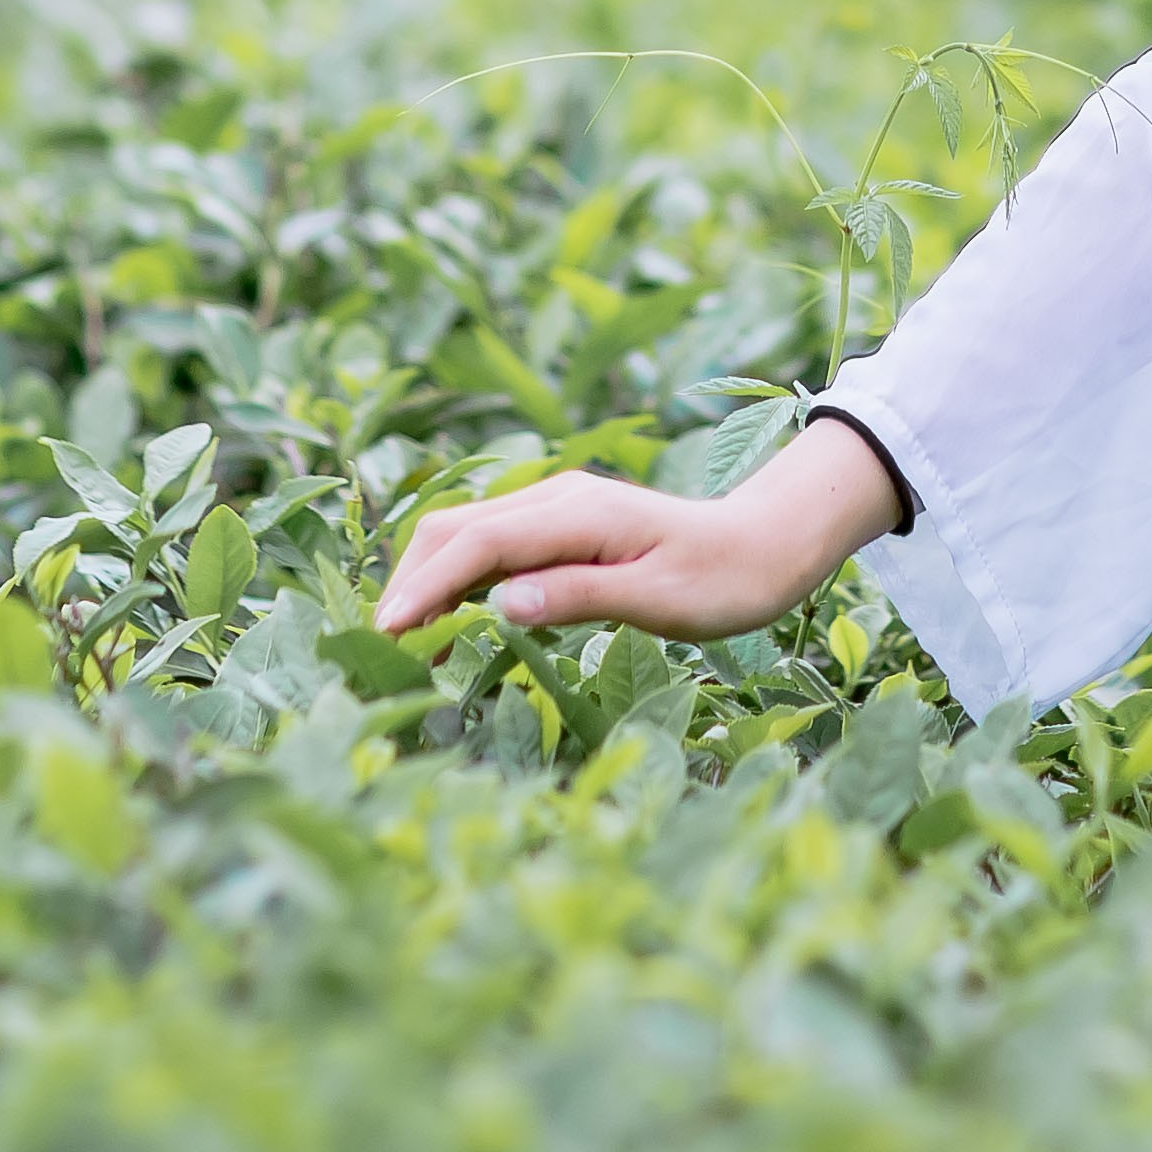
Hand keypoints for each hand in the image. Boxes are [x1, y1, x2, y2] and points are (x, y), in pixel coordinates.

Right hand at [373, 415, 906, 645]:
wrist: (768, 543)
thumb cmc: (724, 580)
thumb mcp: (660, 600)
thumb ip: (579, 597)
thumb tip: (500, 605)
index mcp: (577, 512)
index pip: (476, 546)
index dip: (425, 589)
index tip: (389, 635)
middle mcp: (555, 498)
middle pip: (453, 530)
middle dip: (411, 584)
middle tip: (383, 653)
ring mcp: (554, 507)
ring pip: (464, 533)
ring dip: (427, 581)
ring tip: (405, 646)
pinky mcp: (559, 524)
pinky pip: (488, 544)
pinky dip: (454, 578)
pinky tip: (447, 622)